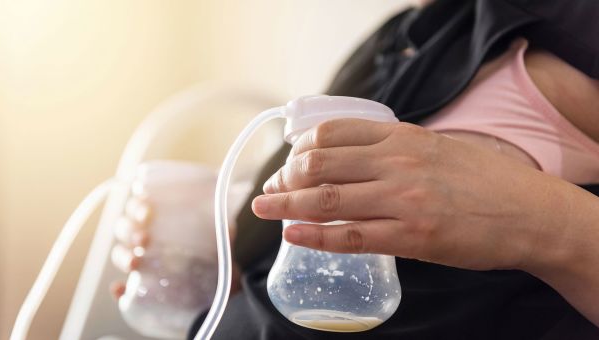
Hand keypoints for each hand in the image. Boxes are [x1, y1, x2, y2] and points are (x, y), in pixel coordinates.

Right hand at [109, 193, 242, 298]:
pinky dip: (118, 290)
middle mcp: (147, 238)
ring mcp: (144, 263)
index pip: (138, 207)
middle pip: (124, 228)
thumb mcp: (223, 231)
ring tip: (135, 261)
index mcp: (160, 220)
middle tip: (144, 237)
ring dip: (123, 255)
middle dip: (129, 230)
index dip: (137, 206)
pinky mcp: (144, 290)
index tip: (147, 210)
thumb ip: (225, 214)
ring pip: (121, 254)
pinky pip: (122, 290)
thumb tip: (237, 190)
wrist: (227, 285)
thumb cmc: (219, 251)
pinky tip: (119, 289)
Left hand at [251, 118, 570, 271]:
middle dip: (286, 178)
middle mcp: (397, 162)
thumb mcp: (435, 146)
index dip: (300, 148)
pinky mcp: (411, 236)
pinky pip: (351, 236)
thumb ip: (393, 149)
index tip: (289, 161)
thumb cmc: (484, 179)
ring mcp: (402, 200)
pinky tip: (293, 234)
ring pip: (328, 200)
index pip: (332, 133)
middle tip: (271, 190)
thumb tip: (350, 157)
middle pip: (320, 164)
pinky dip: (315, 235)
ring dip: (287, 205)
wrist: (530, 211)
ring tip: (263, 209)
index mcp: (402, 136)